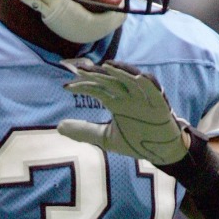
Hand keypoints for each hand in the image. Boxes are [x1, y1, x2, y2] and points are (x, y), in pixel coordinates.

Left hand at [58, 60, 188, 165]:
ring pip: (131, 79)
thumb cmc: (136, 141)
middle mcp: (128, 96)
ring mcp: (144, 98)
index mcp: (116, 102)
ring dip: (120, 71)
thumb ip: (84, 131)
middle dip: (96, 74)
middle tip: (79, 69)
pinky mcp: (159, 103)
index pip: (97, 88)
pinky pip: (153, 89)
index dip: (82, 86)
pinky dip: (146, 82)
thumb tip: (59, 127)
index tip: (65, 86)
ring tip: (106, 66)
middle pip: (111, 80)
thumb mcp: (105, 138)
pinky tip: (136, 76)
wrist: (160, 152)